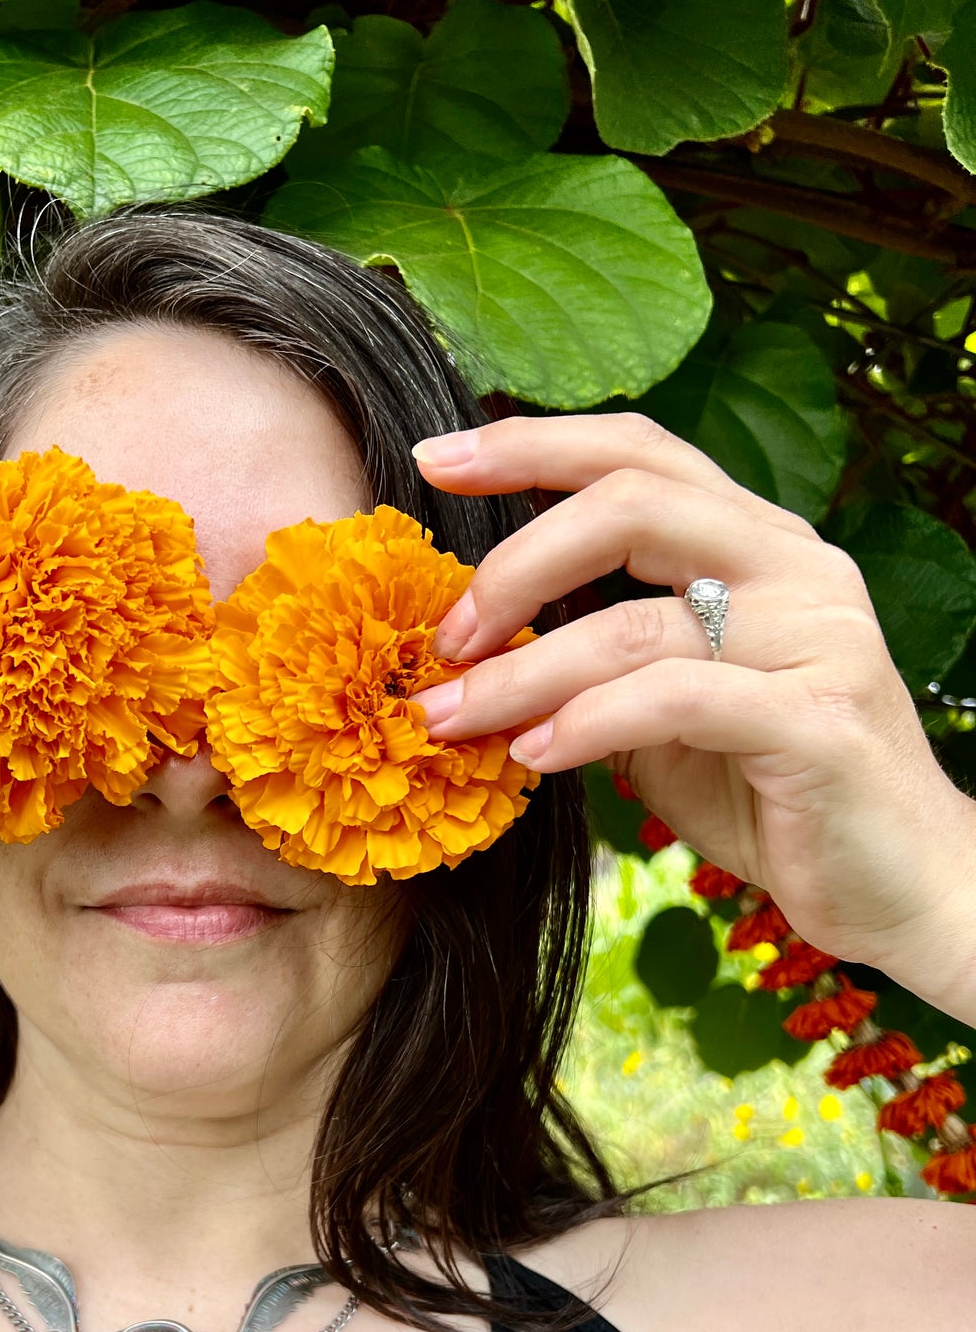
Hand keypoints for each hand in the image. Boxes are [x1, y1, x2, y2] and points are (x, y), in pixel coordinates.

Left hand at [409, 413, 975, 994]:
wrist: (898, 886)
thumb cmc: (771, 792)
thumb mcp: (663, 716)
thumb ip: (595, 663)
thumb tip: (471, 649)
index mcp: (758, 544)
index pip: (639, 454)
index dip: (531, 445)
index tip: (432, 460)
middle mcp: (796, 568)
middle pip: (631, 502)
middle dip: (512, 563)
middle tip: (443, 637)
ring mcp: (817, 638)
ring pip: (633, 621)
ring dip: (519, 673)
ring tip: (449, 719)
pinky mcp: (819, 722)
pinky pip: (673, 700)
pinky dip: (585, 725)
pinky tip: (532, 757)